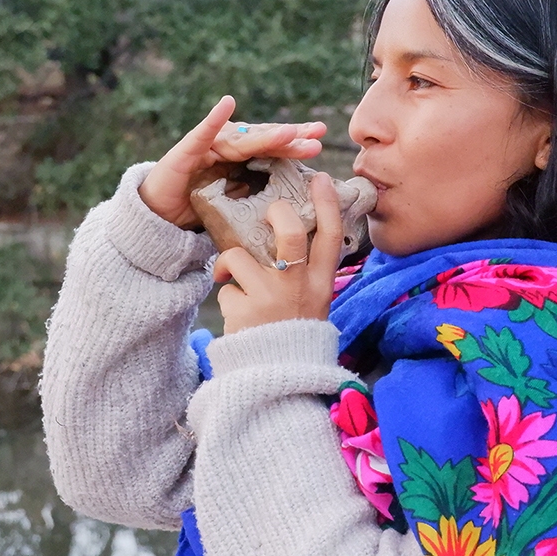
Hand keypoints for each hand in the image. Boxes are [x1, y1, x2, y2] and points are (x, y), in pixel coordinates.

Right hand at [137, 96, 325, 228]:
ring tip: (288, 132)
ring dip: (266, 135)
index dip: (295, 143)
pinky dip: (214, 118)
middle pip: (264, 140)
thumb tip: (296, 198)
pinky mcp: (187, 151)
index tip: (319, 140)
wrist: (159, 214)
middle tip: (315, 134)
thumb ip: (257, 192)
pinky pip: (203, 134)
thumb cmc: (198, 206)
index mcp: (241, 158)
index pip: (273, 148)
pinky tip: (227, 103)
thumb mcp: (235, 204)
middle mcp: (228, 146)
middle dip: (290, 138)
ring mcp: (208, 146)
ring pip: (242, 140)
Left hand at [213, 172, 343, 332]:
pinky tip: (236, 310)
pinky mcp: (245, 311)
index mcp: (320, 282)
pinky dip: (226, 295)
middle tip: (266, 213)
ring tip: (230, 275)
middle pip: (289, 232)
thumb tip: (294, 232)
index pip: (330, 235)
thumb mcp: (313, 301)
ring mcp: (271, 298)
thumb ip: (307, 271)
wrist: (279, 377)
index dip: (325, 203)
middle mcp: (299, 287)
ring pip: (240, 255)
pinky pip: (226, 288)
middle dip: (275, 213)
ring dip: (229, 262)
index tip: (318, 178)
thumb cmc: (294, 330)